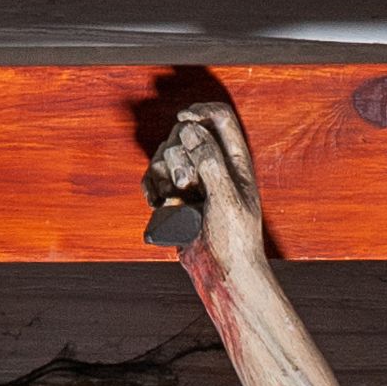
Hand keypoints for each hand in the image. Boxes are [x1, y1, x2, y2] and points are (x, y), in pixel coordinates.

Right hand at [142, 99, 265, 272]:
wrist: (223, 273)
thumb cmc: (235, 241)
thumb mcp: (227, 198)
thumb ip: (210, 160)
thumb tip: (190, 131)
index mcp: (235, 160)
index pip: (218, 117)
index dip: (199, 112)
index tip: (184, 121)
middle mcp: (213, 166)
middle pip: (184, 133)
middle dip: (178, 154)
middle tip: (186, 184)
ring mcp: (193, 182)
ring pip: (165, 154)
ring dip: (163, 173)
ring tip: (176, 199)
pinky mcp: (176, 198)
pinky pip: (153, 178)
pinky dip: (151, 186)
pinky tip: (157, 201)